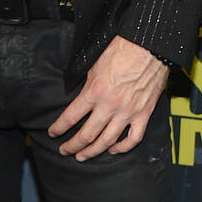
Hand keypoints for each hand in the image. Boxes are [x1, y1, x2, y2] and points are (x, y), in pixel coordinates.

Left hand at [47, 36, 167, 160]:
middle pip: (87, 134)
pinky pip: (133, 138)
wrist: (148, 45)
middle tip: (65, 150)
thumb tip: (80, 94)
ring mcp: (128, 112)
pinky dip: (123, 148)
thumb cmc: (122, 48)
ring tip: (83, 156)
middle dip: (72, 145)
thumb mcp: (95, 63)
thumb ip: (87, 83)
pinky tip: (114, 149)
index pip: (71, 116)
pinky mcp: (144, 113)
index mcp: (95, 91)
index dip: (59, 127)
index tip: (53, 132)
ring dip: (92, 151)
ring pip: (107, 141)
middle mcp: (110, 105)